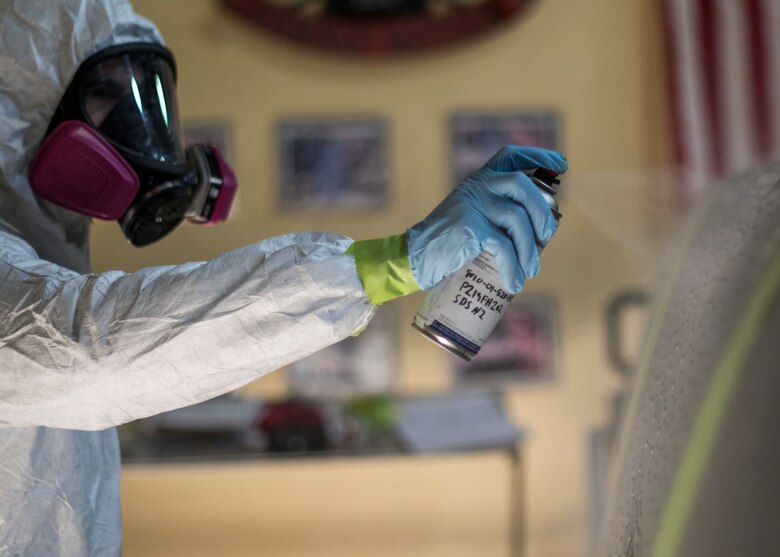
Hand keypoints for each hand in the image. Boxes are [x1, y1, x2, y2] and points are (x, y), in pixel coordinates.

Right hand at [406, 145, 567, 292]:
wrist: (415, 256)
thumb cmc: (448, 242)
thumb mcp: (472, 216)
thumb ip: (496, 213)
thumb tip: (538, 231)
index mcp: (479, 179)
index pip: (511, 155)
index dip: (538, 156)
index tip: (561, 164)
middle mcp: (477, 185)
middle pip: (522, 186)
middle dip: (542, 212)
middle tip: (547, 237)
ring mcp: (473, 204)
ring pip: (517, 220)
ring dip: (529, 249)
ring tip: (531, 270)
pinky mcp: (470, 227)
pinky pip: (502, 246)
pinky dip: (513, 267)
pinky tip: (514, 282)